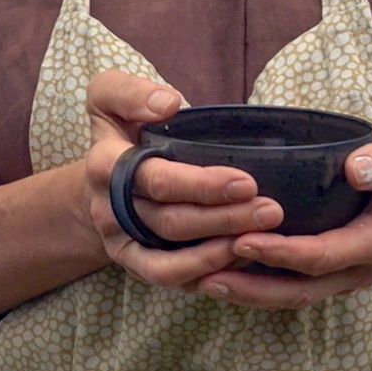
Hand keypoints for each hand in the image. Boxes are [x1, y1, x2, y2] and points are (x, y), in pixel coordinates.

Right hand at [75, 71, 294, 297]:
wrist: (100, 179)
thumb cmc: (121, 130)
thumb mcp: (110, 95)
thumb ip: (131, 92)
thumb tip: (168, 104)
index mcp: (104, 165)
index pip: (154, 180)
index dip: (201, 184)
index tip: (246, 182)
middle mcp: (108, 209)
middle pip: (170, 222)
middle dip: (224, 219)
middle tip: (271, 211)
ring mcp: (120, 242)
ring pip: (169, 259)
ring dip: (218, 251)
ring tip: (263, 237)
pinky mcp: (134, 265)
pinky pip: (167, 278)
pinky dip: (203, 273)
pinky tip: (240, 257)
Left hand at [194, 124, 371, 311]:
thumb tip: (357, 170)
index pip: (325, 256)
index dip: (283, 254)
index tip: (242, 241)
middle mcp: (360, 269)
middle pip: (302, 289)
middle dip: (254, 287)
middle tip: (207, 276)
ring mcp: (343, 277)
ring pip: (292, 297)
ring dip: (248, 294)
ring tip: (203, 282)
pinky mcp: (326, 276)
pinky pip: (289, 288)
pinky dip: (254, 287)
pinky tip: (217, 276)